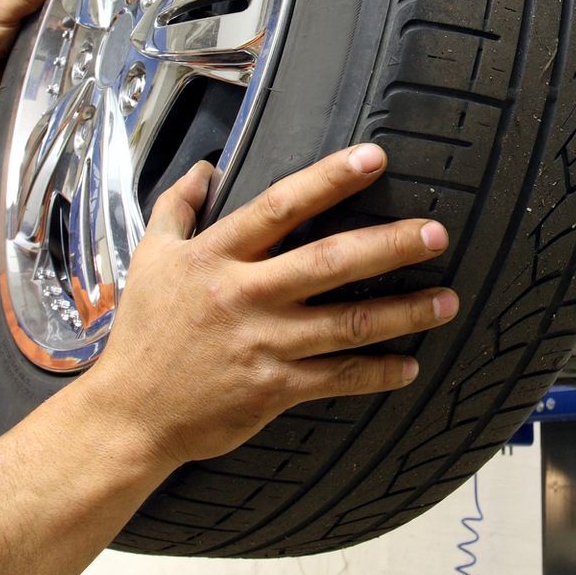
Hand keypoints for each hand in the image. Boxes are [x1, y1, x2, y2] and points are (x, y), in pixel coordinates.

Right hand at [82, 144, 457, 472]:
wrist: (129, 415)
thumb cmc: (142, 335)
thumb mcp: (149, 259)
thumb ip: (177, 207)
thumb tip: (206, 167)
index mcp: (214, 257)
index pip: (280, 206)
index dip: (328, 180)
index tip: (374, 159)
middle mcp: (244, 297)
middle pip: (328, 262)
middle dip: (388, 246)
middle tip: (435, 234)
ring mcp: (263, 345)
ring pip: (346, 325)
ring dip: (403, 313)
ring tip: (447, 301)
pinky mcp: (273, 390)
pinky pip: (337, 378)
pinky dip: (377, 373)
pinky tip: (409, 365)